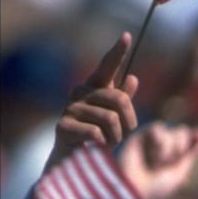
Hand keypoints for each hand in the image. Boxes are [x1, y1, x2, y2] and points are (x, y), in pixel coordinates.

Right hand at [43, 34, 138, 171]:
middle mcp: (81, 92)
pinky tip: (95, 147)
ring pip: (111, 119)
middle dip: (129, 122)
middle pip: (119, 99)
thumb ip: (123, 101)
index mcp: (94, 88)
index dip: (117, 52)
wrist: (74, 163)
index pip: (107, 67)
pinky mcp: (64, 126)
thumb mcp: (115, 120)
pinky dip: (102, 144)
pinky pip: (96, 133)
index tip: (127, 35)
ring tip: (107, 142)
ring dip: (116, 137)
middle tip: (125, 135)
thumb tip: (133, 78)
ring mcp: (70, 108)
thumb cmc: (97, 138)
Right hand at [118, 121, 197, 198]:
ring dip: (169, 149)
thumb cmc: (156, 187)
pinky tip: (151, 155)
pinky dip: (159, 142)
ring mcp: (153, 140)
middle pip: (182, 131)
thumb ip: (190, 154)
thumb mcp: (179, 172)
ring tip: (157, 164)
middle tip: (171, 162)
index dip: (197, 135)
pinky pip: (158, 128)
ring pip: (171, 131)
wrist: (134, 189)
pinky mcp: (141, 135)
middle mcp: (165, 146)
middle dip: (181, 147)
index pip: (190, 138)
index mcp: (176, 156)